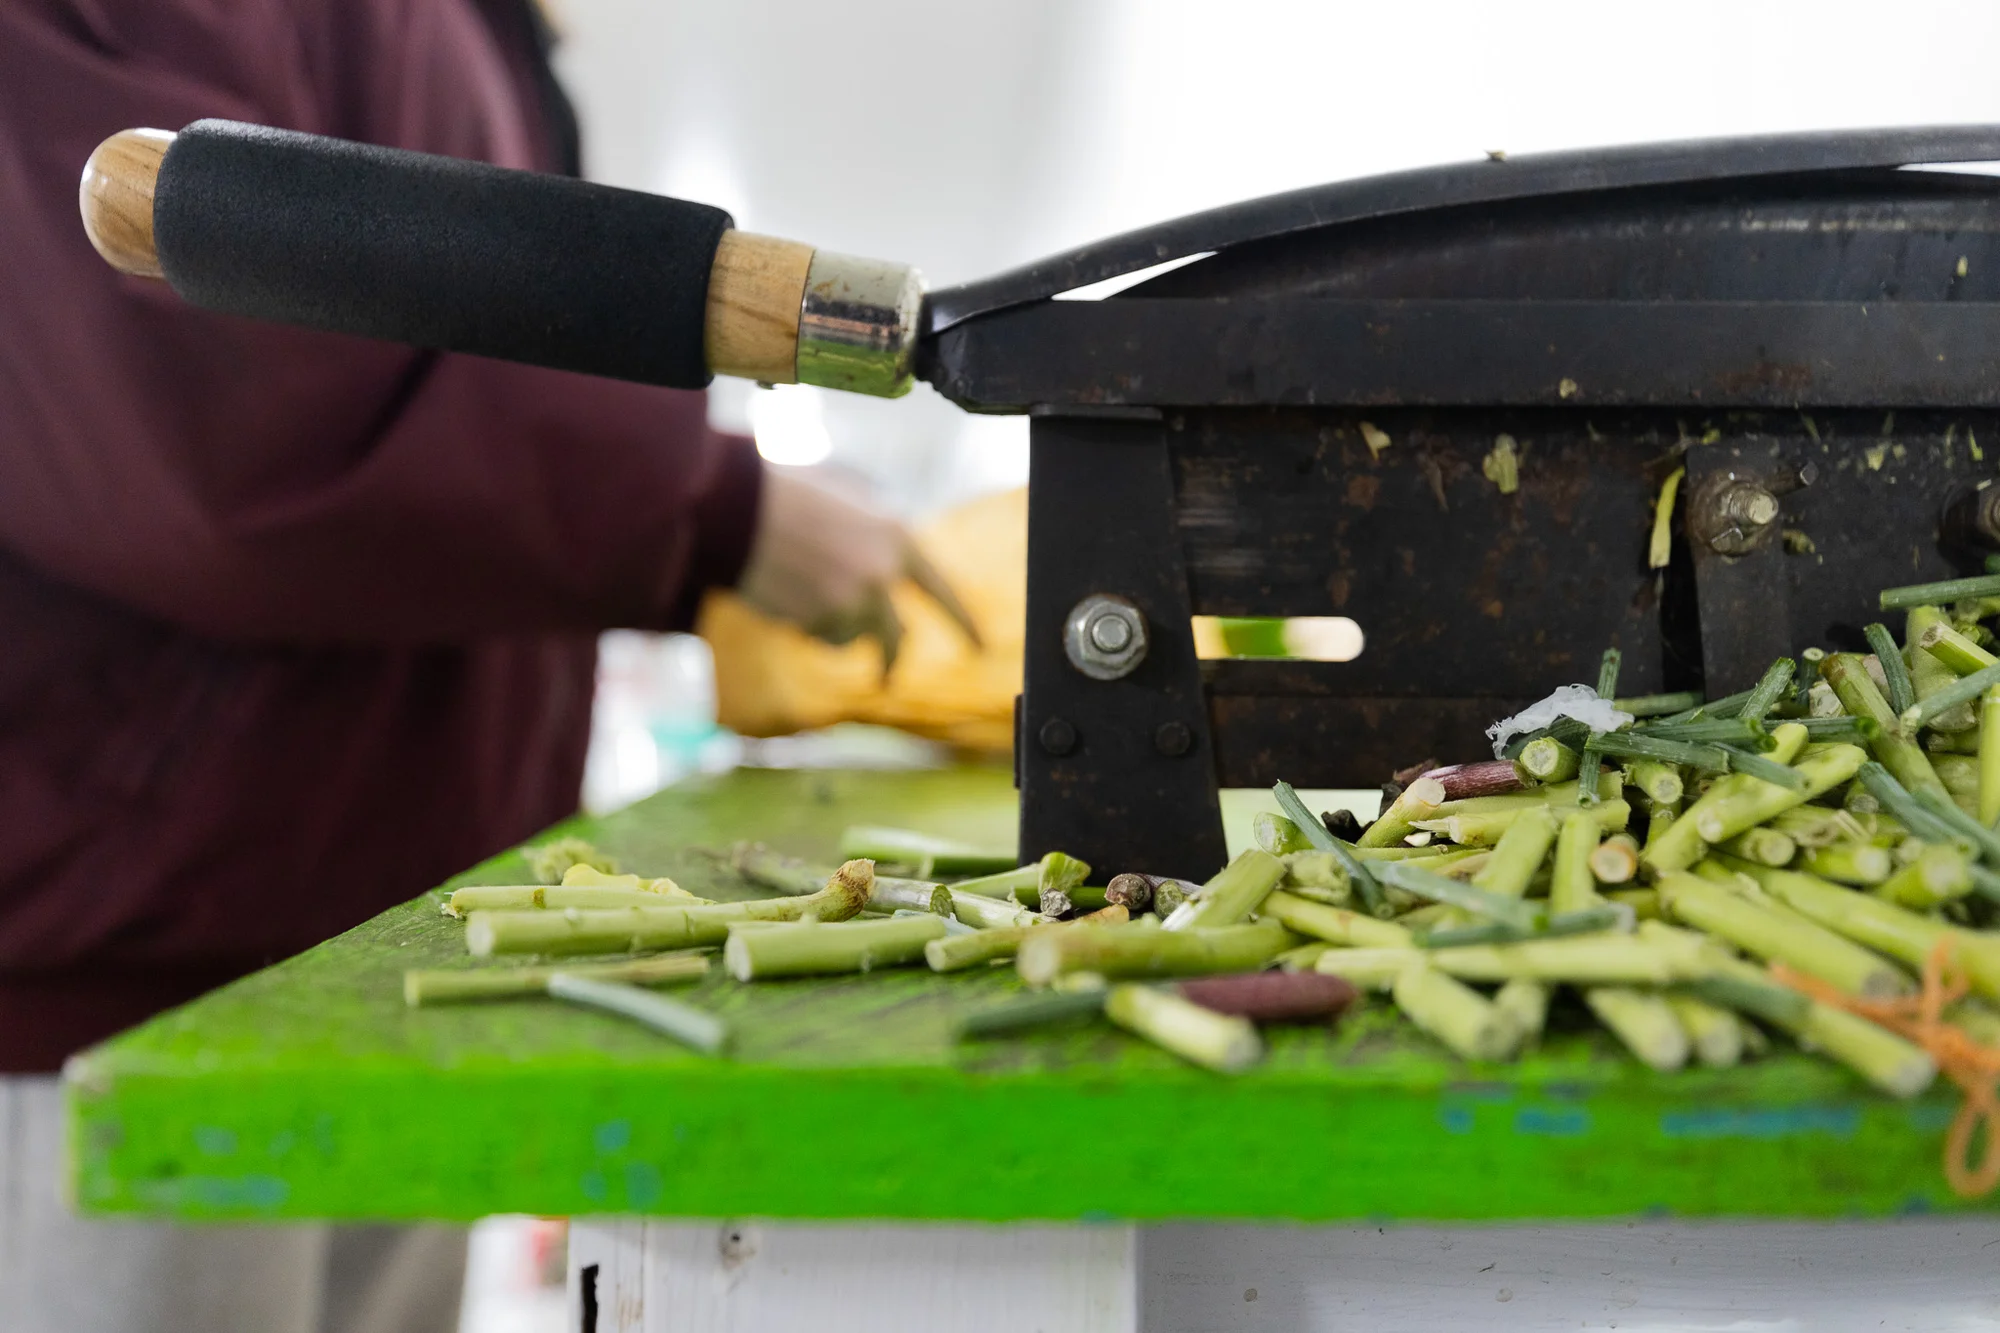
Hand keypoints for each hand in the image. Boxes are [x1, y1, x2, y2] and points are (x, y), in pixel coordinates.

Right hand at [734, 463, 980, 674]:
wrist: (737, 509)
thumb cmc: (786, 495)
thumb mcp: (847, 501)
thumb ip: (874, 536)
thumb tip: (889, 571)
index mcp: (897, 538)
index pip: (944, 591)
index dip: (964, 622)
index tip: (982, 648)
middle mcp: (884, 574)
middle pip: (897, 636)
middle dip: (891, 659)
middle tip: (887, 675)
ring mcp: (853, 602)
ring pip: (850, 639)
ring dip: (828, 627)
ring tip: (798, 589)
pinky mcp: (821, 623)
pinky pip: (818, 637)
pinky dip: (803, 625)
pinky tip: (783, 593)